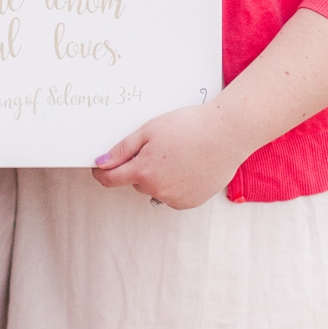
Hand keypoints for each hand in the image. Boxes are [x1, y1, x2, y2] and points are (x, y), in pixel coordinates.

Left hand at [92, 102, 247, 210]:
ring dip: (160, 177)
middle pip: (137, 181)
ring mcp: (176, 199)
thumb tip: (102, 163)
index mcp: (143, 172)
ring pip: (157, 189)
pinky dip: (177, 183)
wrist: (226, 134)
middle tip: (158, 147)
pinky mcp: (192, 201)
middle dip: (141, 167)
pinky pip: (175, 195)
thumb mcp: (149, 130)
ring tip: (179, 154)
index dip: (102, 173)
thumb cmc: (189, 127)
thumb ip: (122, 149)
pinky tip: (189, 165)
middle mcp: (158, 191)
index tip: (101, 168)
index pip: (111, 179)